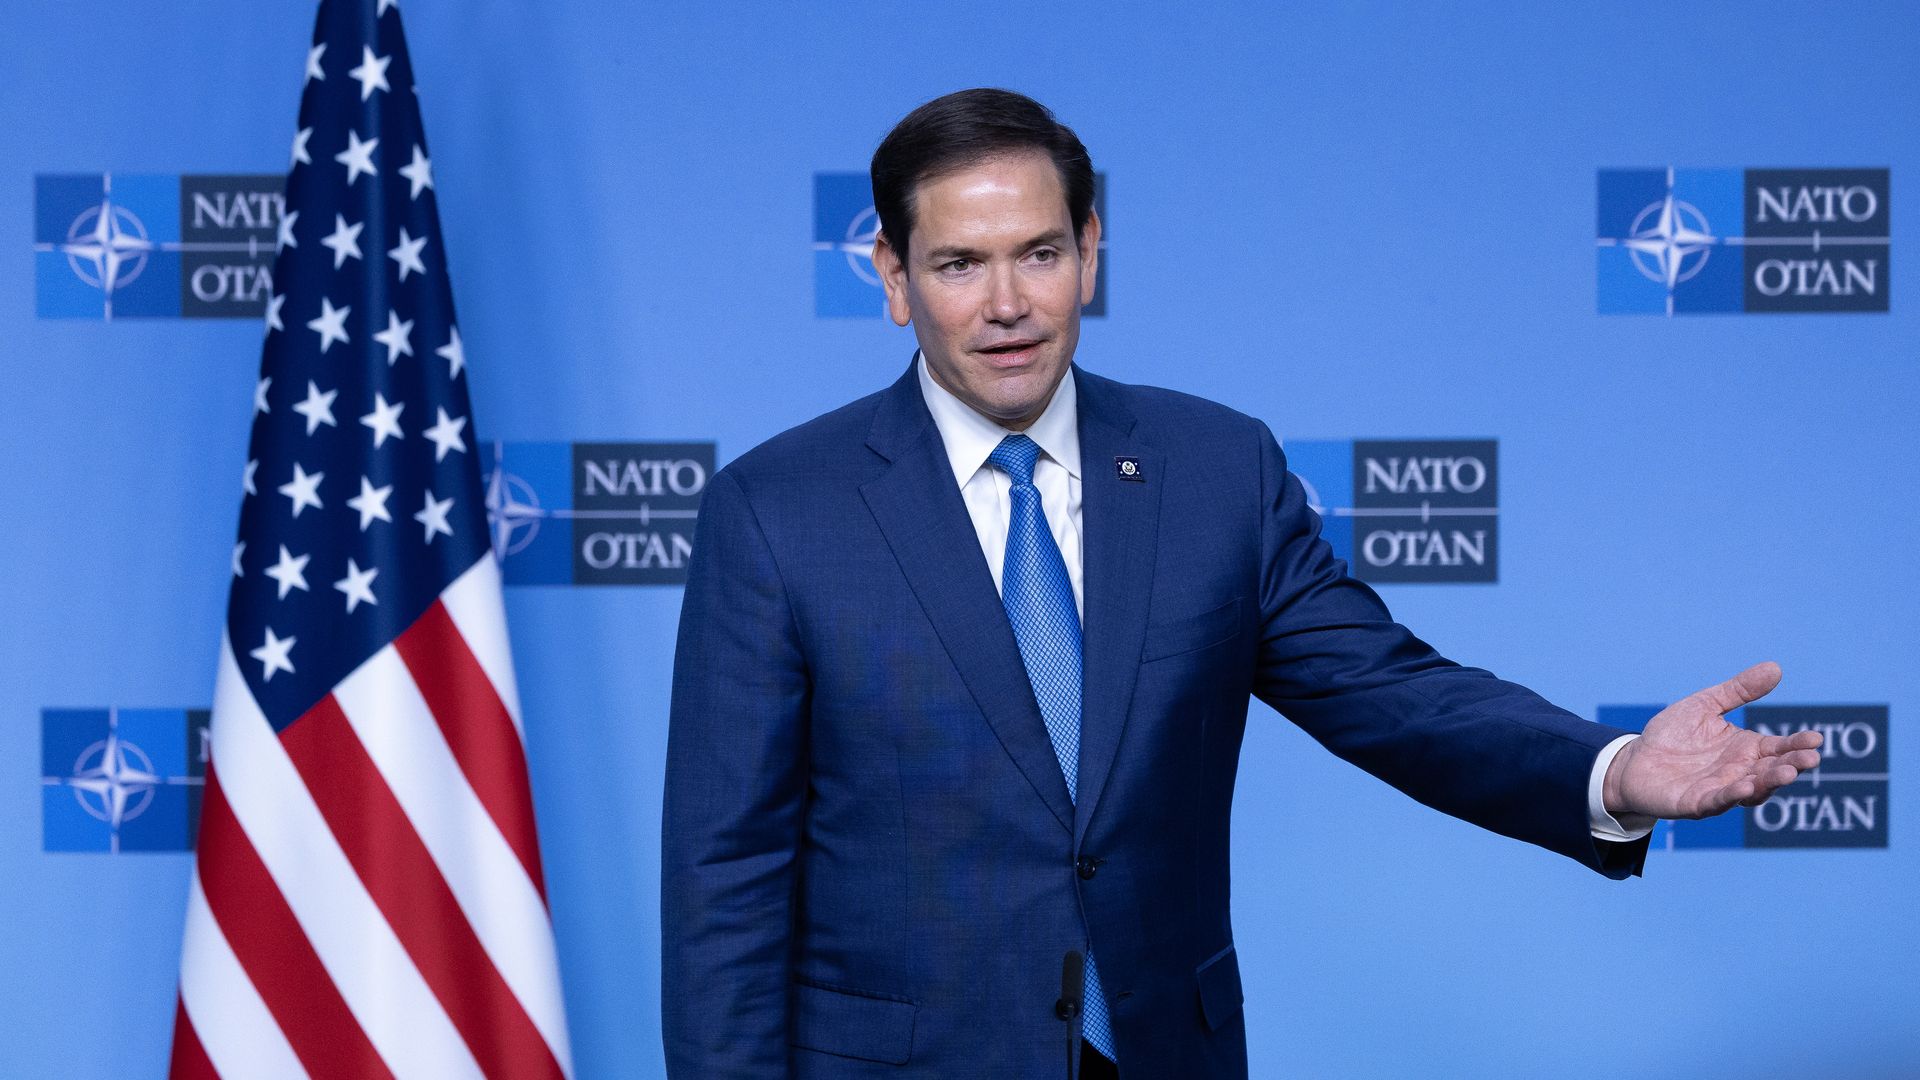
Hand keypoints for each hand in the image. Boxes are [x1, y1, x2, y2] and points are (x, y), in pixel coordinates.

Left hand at [1603, 661, 1823, 820]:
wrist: (1634, 760)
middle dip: (1791, 765)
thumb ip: (1738, 690)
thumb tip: (1775, 668)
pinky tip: (1743, 788)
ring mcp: (1720, 790)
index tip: (1815, 739)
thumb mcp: (1705, 705)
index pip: (1779, 748)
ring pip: (1752, 790)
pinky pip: (1717, 802)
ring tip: (1786, 773)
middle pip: (1772, 771)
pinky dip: (1731, 797)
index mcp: (1745, 749)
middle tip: (1810, 758)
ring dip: (1769, 783)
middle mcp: (1739, 772)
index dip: (1797, 745)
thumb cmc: (1673, 734)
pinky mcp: (1696, 803)